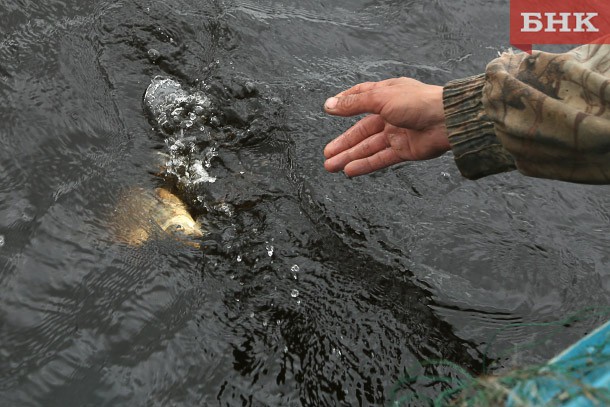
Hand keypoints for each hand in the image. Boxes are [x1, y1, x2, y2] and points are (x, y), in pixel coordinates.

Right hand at [323, 78, 449, 176]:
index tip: (330, 110)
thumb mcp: (380, 98)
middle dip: (344, 143)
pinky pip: (380, 159)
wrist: (447, 120)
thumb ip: (353, 104)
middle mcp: (391, 114)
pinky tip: (350, 171)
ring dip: (349, 157)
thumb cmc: (417, 102)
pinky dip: (365, 165)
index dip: (345, 104)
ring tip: (331, 166)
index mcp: (387, 95)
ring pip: (368, 147)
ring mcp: (398, 133)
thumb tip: (329, 105)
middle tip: (327, 154)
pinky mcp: (405, 150)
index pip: (362, 97)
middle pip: (362, 131)